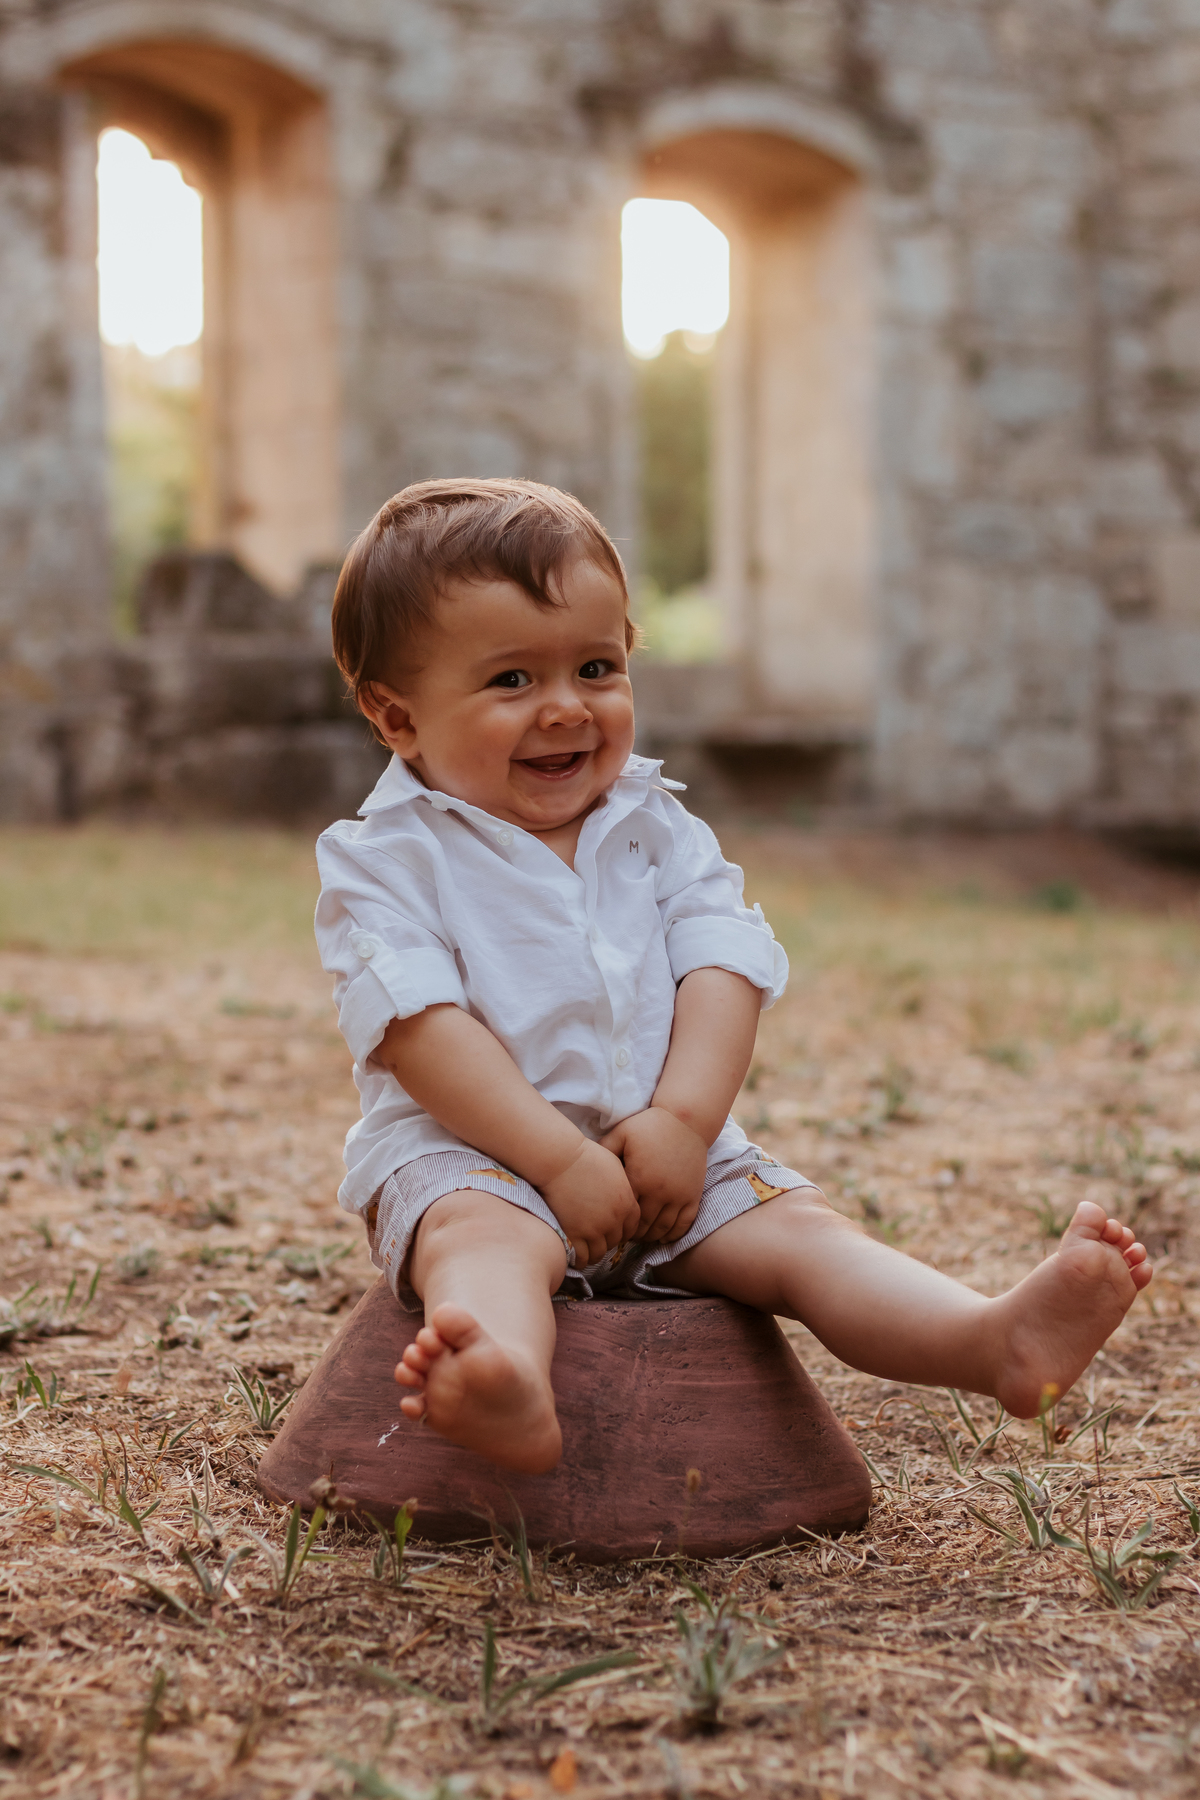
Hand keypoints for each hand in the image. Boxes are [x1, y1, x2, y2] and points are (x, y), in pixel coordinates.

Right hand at [539, 1138, 640, 1266]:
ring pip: (599, 1253)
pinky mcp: (575, 1235)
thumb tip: (624, 1195)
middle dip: (606, 1240)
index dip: (622, 1231)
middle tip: (595, 1237)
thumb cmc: (585, 1157)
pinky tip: (574, 1255)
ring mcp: (594, 1229)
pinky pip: (582, 1257)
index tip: (612, 1229)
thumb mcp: (615, 1167)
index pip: (631, 1228)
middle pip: (615, 1241)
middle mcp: (614, 1219)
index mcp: (627, 1203)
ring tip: (584, 1249)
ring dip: (593, 1253)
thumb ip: (624, 1186)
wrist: (560, 1160)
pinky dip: (579, 1259)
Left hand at [602, 1106, 706, 1243]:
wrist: (686, 1120)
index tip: (611, 1224)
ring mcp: (679, 1195)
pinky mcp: (693, 1195)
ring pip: (663, 1228)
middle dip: (633, 1234)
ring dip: (651, 1236)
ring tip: (641, 1236)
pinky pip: (684, 1223)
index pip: (625, 1212)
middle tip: (624, 1235)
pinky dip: (674, 1234)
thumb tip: (587, 1166)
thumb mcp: (622, 1133)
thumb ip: (604, 1150)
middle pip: (643, 1225)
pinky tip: (663, 1236)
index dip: (617, 1222)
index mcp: (638, 1179)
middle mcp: (659, 1192)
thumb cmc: (650, 1125)